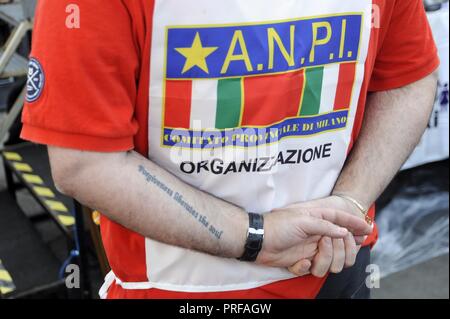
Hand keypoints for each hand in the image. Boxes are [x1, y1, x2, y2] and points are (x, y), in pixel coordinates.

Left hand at [256, 206, 371, 270]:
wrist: (259, 241)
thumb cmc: (279, 226)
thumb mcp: (303, 220)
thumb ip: (326, 225)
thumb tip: (343, 231)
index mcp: (318, 219)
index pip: (341, 219)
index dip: (355, 223)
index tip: (368, 228)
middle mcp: (318, 234)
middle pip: (342, 244)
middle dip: (338, 250)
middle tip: (325, 245)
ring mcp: (311, 248)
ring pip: (331, 261)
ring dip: (323, 262)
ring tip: (310, 255)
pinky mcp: (303, 261)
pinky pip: (315, 269)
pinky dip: (307, 268)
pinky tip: (300, 262)